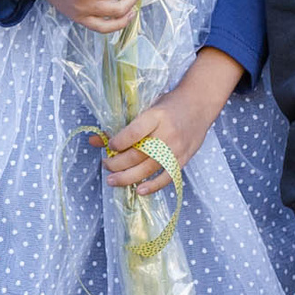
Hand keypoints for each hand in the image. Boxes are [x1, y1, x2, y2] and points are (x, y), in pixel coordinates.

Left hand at [97, 50, 242, 195]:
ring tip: (112, 180)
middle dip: (117, 163)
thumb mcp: (146, 107)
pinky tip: (139, 190)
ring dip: (128, 177)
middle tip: (105, 165)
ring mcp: (177, 148)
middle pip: (138, 154)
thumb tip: (95, 140)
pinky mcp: (184, 158)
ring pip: (149, 168)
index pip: (134, 133)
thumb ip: (123, 126)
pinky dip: (153, 186)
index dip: (118, 142)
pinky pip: (167, 177)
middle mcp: (167, 133)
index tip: (108, 146)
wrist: (199, 104)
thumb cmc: (169, 105)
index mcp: (156, 116)